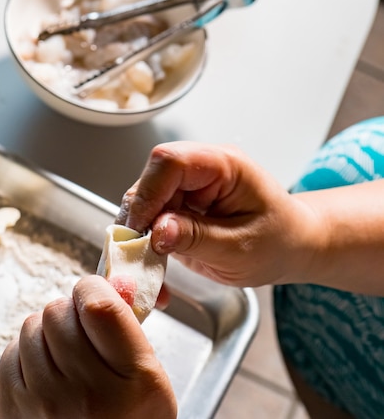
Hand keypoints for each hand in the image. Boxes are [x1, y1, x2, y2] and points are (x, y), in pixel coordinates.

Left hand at [0, 275, 177, 418]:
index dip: (94, 289)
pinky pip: (10, 353)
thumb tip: (117, 280)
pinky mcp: (11, 410)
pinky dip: (26, 355)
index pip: (97, 306)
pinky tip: (45, 372)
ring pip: (31, 326)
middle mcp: (83, 393)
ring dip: (48, 332)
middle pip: (57, 310)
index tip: (97, 296)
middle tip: (84, 332)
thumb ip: (132, 327)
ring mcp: (41, 404)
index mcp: (130, 382)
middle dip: (71, 313)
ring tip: (65, 356)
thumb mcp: (150, 378)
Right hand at [116, 142, 319, 286]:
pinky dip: (146, 246)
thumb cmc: (279, 241)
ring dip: (139, 238)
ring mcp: (186, 187)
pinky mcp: (177, 206)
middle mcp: (199, 169)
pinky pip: (149, 220)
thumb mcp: (240, 248)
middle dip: (139, 221)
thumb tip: (156, 231)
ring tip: (149, 269)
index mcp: (222, 165)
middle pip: (149, 181)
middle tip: (139, 256)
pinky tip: (154, 268)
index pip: (170, 162)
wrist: (292, 246)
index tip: (142, 231)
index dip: (149, 194)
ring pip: (142, 203)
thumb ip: (197, 238)